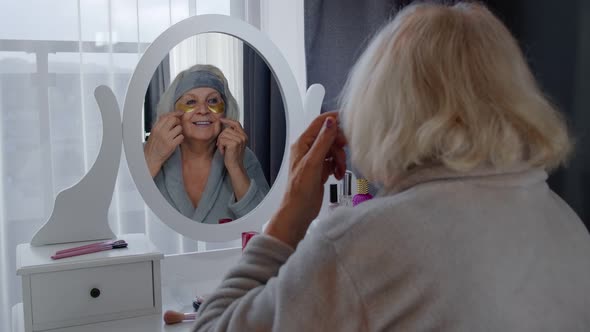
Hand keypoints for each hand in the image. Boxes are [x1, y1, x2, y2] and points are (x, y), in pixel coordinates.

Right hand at [144, 110, 183, 176]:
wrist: (151, 157)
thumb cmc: (153, 145)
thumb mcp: (154, 132)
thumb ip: (161, 125)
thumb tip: (171, 116)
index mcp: (156, 127)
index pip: (166, 116)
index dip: (175, 113)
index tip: (180, 113)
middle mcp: (160, 131)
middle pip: (174, 120)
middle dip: (178, 122)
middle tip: (177, 126)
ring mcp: (166, 138)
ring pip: (179, 128)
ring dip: (180, 131)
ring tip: (176, 135)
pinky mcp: (171, 145)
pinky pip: (181, 137)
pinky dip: (180, 138)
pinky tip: (177, 141)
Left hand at [217, 118, 247, 171]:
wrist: (235, 166)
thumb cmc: (232, 156)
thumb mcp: (234, 143)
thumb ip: (232, 135)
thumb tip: (224, 126)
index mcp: (244, 136)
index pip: (236, 123)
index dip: (228, 120)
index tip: (221, 120)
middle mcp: (243, 137)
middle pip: (227, 129)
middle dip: (221, 137)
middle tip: (221, 145)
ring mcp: (239, 140)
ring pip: (223, 134)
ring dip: (220, 142)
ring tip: (223, 149)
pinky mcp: (234, 144)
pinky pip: (222, 140)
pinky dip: (220, 146)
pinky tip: (223, 152)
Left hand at [265, 111, 346, 247]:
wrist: (298, 212)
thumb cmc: (300, 189)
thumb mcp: (313, 162)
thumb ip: (323, 141)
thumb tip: (331, 121)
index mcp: (302, 143)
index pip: (319, 123)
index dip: (333, 119)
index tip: (349, 120)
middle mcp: (308, 149)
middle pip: (329, 136)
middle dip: (339, 145)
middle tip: (343, 153)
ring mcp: (314, 160)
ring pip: (333, 150)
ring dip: (340, 158)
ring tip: (340, 170)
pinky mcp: (320, 171)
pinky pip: (333, 162)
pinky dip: (338, 167)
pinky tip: (338, 176)